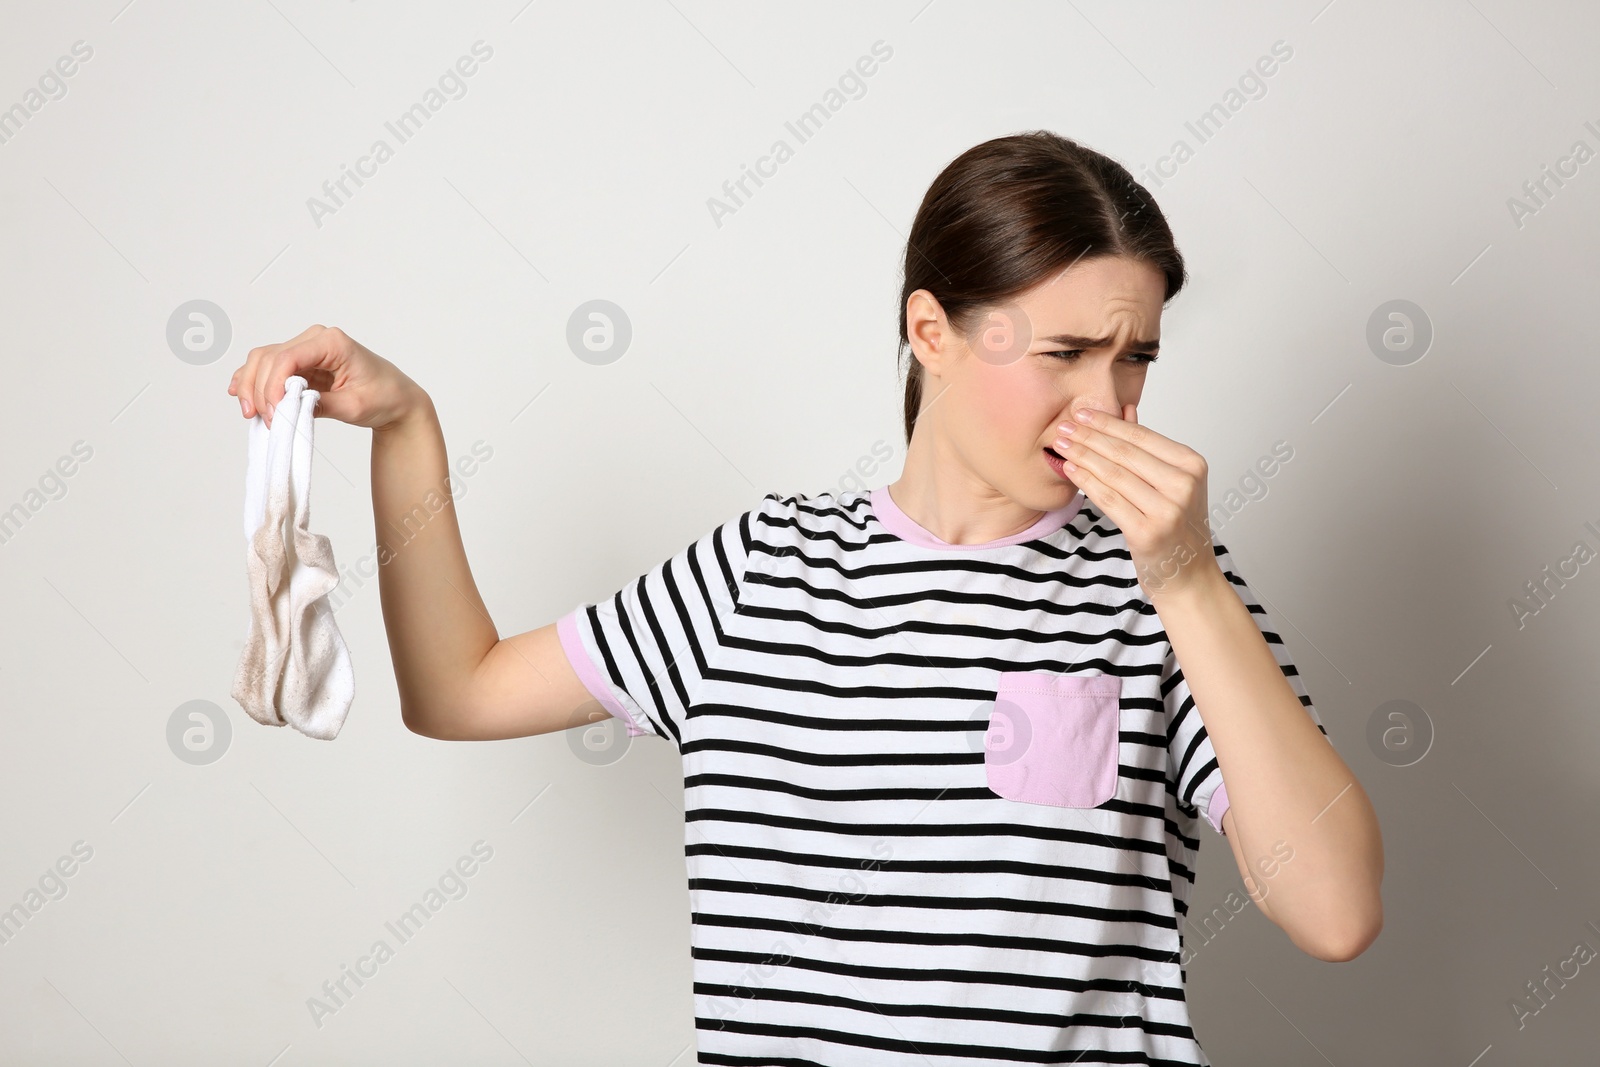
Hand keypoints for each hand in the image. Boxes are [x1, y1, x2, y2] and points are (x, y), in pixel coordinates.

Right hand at [226, 325, 425, 431]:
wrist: (396, 398)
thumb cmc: (383, 396)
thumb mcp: (354, 406)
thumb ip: (320, 405)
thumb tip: (287, 408)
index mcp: (332, 342)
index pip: (287, 358)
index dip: (272, 385)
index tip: (272, 413)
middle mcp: (315, 339)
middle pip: (269, 357)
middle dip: (259, 389)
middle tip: (263, 420)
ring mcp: (306, 349)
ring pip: (264, 360)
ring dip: (251, 385)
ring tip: (251, 414)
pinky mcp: (301, 362)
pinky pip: (269, 367)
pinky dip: (254, 380)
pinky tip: (240, 394)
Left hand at [1053, 403, 1220, 599]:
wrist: (1188, 575)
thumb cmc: (1177, 526)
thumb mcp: (1171, 481)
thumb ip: (1147, 447)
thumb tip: (1125, 408)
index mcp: (1192, 465)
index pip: (1141, 436)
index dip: (1107, 423)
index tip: (1081, 413)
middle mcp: (1183, 485)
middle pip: (1125, 454)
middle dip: (1089, 437)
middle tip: (1064, 426)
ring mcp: (1167, 510)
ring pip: (1114, 475)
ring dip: (1082, 456)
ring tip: (1061, 444)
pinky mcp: (1147, 532)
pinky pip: (1108, 500)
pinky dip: (1086, 482)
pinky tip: (1070, 470)